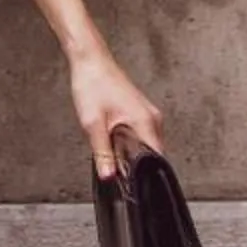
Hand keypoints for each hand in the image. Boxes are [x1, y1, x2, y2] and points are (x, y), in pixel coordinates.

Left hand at [68, 41, 162, 177]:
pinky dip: (128, 142)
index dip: (146, 175)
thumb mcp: (93, 124)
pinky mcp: (139, 112)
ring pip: (144, 145)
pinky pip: (139, 135)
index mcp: (146, 122)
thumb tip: (108, 176)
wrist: (89, 60)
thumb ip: (103, 153)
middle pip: (152, 154)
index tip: (134, 185)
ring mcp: (147, 114)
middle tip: (116, 170)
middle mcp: (152, 118)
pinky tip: (112, 140)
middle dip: (136, 166)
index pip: (157, 159)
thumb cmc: (92, 85)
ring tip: (111, 151)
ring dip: (130, 153)